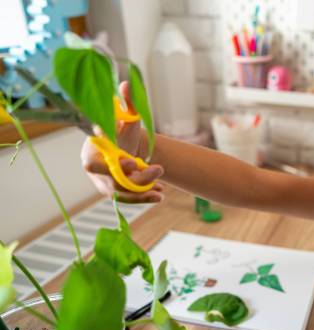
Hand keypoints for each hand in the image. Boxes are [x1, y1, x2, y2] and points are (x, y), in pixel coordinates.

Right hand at [81, 81, 164, 202]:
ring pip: (123, 196)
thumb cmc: (121, 131)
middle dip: (138, 179)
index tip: (132, 162)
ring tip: (161, 190)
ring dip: (143, 193)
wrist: (124, 146)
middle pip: (114, 182)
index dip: (112, 166)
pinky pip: (130, 200)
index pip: (95, 165)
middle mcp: (97, 173)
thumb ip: (127, 104)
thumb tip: (128, 84)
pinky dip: (145, 199)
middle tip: (159, 169)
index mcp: (92, 154)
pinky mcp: (117, 194)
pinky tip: (160, 195)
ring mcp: (105, 185)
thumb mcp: (126, 117)